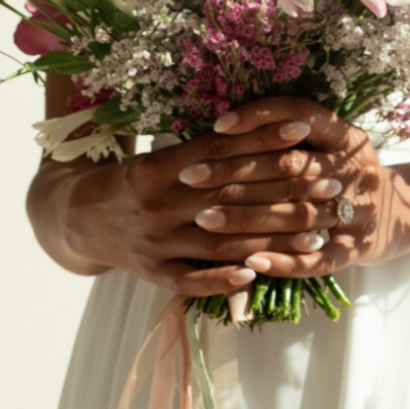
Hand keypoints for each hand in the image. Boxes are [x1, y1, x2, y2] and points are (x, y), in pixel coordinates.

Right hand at [49, 106, 353, 295]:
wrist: (78, 217)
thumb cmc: (135, 180)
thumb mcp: (161, 155)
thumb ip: (207, 149)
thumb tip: (268, 127)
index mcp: (157, 167)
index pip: (220, 150)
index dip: (263, 140)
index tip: (304, 130)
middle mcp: (156, 205)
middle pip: (231, 196)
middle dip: (285, 188)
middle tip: (330, 182)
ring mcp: (155, 243)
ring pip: (222, 241)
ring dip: (273, 238)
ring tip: (318, 233)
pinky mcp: (153, 275)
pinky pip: (192, 280)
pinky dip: (224, 279)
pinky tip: (259, 272)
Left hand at [174, 97, 400, 280]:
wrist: (401, 214)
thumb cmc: (345, 175)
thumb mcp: (330, 146)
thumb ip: (289, 137)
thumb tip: (220, 126)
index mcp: (347, 136)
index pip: (300, 114)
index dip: (258, 117)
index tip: (216, 127)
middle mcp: (357, 168)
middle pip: (291, 165)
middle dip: (236, 171)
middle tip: (190, 176)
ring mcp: (361, 209)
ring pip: (298, 213)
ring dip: (248, 217)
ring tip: (203, 219)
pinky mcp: (358, 247)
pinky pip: (318, 258)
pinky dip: (283, 260)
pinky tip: (249, 262)